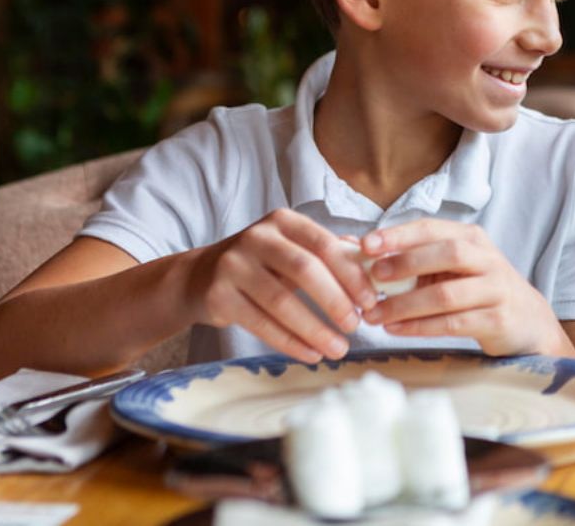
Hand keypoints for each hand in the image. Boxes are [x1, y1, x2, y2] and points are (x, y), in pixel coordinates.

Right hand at [185, 208, 378, 362]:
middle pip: (304, 270)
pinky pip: (261, 324)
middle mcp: (256, 238)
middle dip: (335, 300)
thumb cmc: (261, 264)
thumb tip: (374, 266)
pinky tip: (311, 354)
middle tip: (356, 326)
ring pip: (282, 301)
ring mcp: (234, 266)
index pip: (324, 244)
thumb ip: (330, 254)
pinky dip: (290, 342)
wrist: (200, 278)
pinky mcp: (218, 296)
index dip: (350, 273)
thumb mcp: (292, 249)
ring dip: (314, 329)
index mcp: (282, 222)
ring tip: (338, 348)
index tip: (370, 300)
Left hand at [358, 221, 569, 356]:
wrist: (527, 322)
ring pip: (447, 294)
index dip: (399, 235)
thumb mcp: (448, 268)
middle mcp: (487, 258)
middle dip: (405, 264)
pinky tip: (396, 329)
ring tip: (375, 315)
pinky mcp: (497, 320)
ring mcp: (495, 289)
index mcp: (472, 238)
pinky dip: (420, 327)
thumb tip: (351, 247)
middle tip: (372, 278)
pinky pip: (454, 323)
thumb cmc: (476, 289)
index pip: (433, 228)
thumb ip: (406, 257)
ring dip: (406, 305)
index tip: (366, 244)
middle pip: (446, 253)